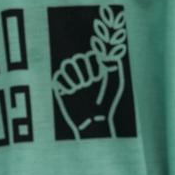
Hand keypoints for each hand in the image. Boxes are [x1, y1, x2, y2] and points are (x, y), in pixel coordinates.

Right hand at [53, 6, 127, 138]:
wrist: (93, 122)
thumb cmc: (106, 104)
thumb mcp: (116, 83)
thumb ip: (115, 65)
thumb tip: (108, 52)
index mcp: (95, 67)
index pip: (90, 54)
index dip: (94, 64)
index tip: (99, 77)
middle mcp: (83, 72)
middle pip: (77, 58)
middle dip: (84, 72)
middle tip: (88, 85)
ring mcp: (71, 80)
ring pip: (67, 65)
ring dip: (74, 77)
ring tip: (79, 89)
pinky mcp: (60, 89)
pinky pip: (57, 77)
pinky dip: (64, 84)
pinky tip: (71, 93)